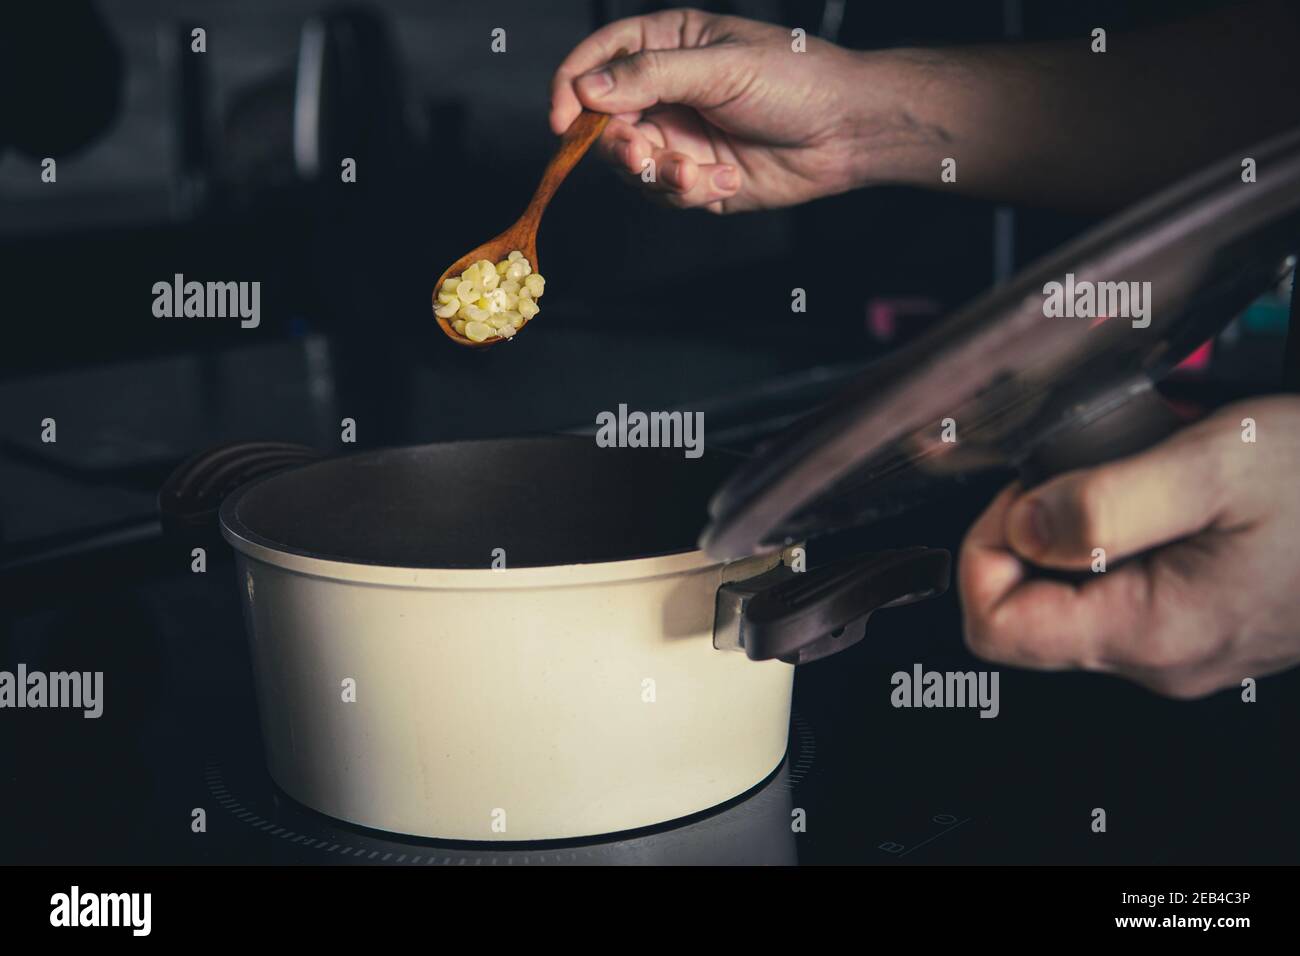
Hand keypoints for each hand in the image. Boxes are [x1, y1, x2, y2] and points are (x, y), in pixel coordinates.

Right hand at [549, 8, 880, 212]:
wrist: (846, 132)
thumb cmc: (795, 80)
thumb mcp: (720, 66)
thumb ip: (651, 75)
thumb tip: (588, 88)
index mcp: (665, 45)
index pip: (596, 61)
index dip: (570, 88)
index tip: (561, 121)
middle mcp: (664, 92)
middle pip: (603, 123)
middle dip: (620, 146)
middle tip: (641, 155)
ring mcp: (678, 137)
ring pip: (631, 167)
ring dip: (658, 176)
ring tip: (695, 174)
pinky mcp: (695, 180)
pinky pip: (665, 195)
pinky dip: (689, 194)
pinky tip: (726, 181)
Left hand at [959, 396, 1299, 698]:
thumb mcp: (1214, 466)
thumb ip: (1103, 503)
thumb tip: (1021, 527)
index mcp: (1150, 632)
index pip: (995, 627)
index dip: (984, 552)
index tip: (1021, 497)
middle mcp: (1157, 658)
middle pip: (1028, 611)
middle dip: (1034, 532)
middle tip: (1082, 472)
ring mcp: (1179, 647)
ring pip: (1072, 597)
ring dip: (1080, 530)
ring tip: (1137, 478)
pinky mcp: (1198, 624)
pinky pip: (1120, 590)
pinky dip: (1119, 537)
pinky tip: (1163, 499)